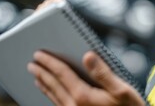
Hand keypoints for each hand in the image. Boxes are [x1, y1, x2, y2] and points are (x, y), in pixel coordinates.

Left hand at [27, 50, 144, 105]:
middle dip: (42, 72)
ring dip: (43, 84)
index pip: (61, 74)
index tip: (39, 54)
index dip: (49, 62)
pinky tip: (51, 93)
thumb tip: (88, 55)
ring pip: (53, 96)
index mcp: (83, 96)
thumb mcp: (121, 90)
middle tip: (32, 63)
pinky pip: (58, 104)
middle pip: (53, 85)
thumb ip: (103, 72)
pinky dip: (50, 95)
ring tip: (36, 76)